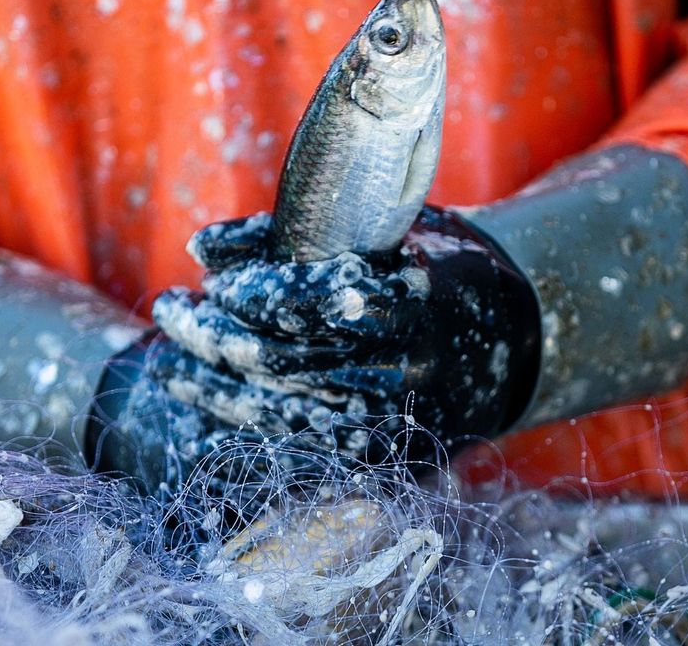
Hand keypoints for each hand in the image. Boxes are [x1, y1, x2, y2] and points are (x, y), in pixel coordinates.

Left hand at [151, 206, 540, 461]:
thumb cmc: (435, 268)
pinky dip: (247, 426)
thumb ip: (296, 234)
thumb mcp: (384, 231)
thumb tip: (199, 247)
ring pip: (283, 412)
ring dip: (214, 387)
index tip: (215, 282)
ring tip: (170, 360)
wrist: (517, 343)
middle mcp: (410, 368)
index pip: (317, 301)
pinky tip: (209, 403)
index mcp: (416, 301)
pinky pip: (301, 448)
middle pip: (287, 361)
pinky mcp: (389, 455)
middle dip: (214, 337)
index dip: (256, 293)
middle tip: (170, 310)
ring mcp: (399, 421)